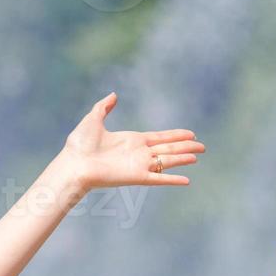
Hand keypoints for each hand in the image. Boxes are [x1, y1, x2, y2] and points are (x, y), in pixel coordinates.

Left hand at [59, 93, 203, 190]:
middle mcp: (138, 153)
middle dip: (186, 147)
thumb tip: (113, 95)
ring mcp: (138, 165)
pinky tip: (187, 180)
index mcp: (131, 140)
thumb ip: (104, 107)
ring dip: (183, 159)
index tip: (190, 134)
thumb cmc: (79, 145)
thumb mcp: (93, 119)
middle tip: (202, 147)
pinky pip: (159, 178)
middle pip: (168, 148)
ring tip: (198, 156)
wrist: (73, 164)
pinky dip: (172, 179)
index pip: (159, 137)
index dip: (175, 135)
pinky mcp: (136, 176)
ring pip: (167, 161)